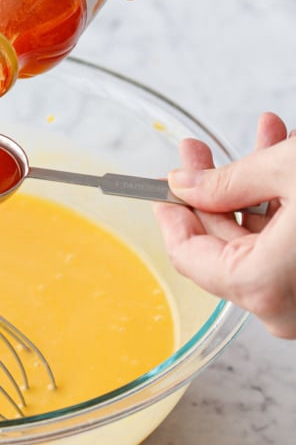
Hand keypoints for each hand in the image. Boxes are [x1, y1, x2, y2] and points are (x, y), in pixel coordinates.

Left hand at [155, 112, 295, 338]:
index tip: (162, 182)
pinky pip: (286, 247)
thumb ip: (228, 179)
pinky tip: (284, 158)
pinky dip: (283, 204)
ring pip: (259, 240)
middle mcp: (283, 306)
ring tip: (265, 138)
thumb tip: (186, 182)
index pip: (188, 255)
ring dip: (256, 186)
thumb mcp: (289, 172)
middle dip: (214, 187)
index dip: (171, 212)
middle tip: (197, 149)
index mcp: (262, 286)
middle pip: (223, 244)